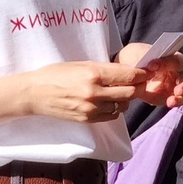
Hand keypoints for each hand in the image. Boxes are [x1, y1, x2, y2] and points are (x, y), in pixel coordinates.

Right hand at [24, 58, 151, 122]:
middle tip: (140, 83)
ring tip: (120, 91)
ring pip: (122, 105)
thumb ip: (104, 69)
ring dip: (126, 99)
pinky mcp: (88, 119)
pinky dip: (115, 109)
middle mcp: (95, 92)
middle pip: (130, 92)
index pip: (128, 76)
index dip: (141, 74)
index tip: (146, 72)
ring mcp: (92, 108)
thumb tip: (127, 71)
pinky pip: (112, 115)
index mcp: (94, 74)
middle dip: (138, 87)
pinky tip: (109, 102)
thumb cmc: (56, 74)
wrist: (35, 93)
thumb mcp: (80, 64)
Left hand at [119, 41, 182, 106]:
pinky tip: (168, 102)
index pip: (178, 61)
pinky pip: (172, 101)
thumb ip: (147, 58)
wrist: (125, 68)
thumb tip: (152, 67)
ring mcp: (172, 87)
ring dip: (180, 98)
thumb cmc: (136, 57)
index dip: (169, 63)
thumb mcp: (139, 53)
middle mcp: (176, 73)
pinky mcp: (165, 97)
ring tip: (172, 101)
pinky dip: (172, 102)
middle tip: (179, 90)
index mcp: (172, 59)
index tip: (153, 66)